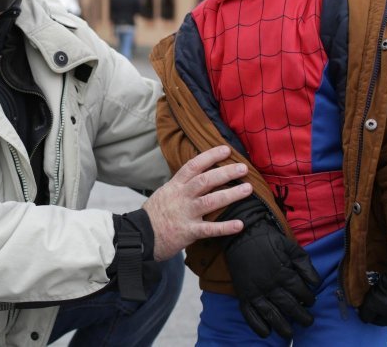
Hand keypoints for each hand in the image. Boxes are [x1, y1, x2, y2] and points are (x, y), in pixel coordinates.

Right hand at [142, 146, 249, 261]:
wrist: (139, 236)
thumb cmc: (153, 215)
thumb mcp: (164, 193)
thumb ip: (180, 185)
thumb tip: (197, 175)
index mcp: (175, 186)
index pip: (193, 165)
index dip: (210, 156)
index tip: (226, 150)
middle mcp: (181, 197)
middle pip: (205, 180)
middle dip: (225, 172)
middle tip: (243, 168)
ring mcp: (185, 213)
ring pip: (210, 201)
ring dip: (231, 194)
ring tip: (248, 189)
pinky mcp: (188, 232)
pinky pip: (210, 229)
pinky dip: (225, 227)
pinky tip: (240, 224)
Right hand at [220, 197, 319, 338]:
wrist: (241, 235)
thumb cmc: (268, 240)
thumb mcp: (291, 247)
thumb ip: (305, 264)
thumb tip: (315, 282)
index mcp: (284, 273)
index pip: (301, 293)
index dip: (309, 299)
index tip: (311, 301)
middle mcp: (271, 286)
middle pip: (290, 307)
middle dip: (301, 317)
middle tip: (308, 322)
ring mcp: (256, 291)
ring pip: (272, 314)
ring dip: (283, 326)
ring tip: (290, 333)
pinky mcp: (243, 294)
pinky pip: (250, 315)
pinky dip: (258, 326)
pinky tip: (266, 332)